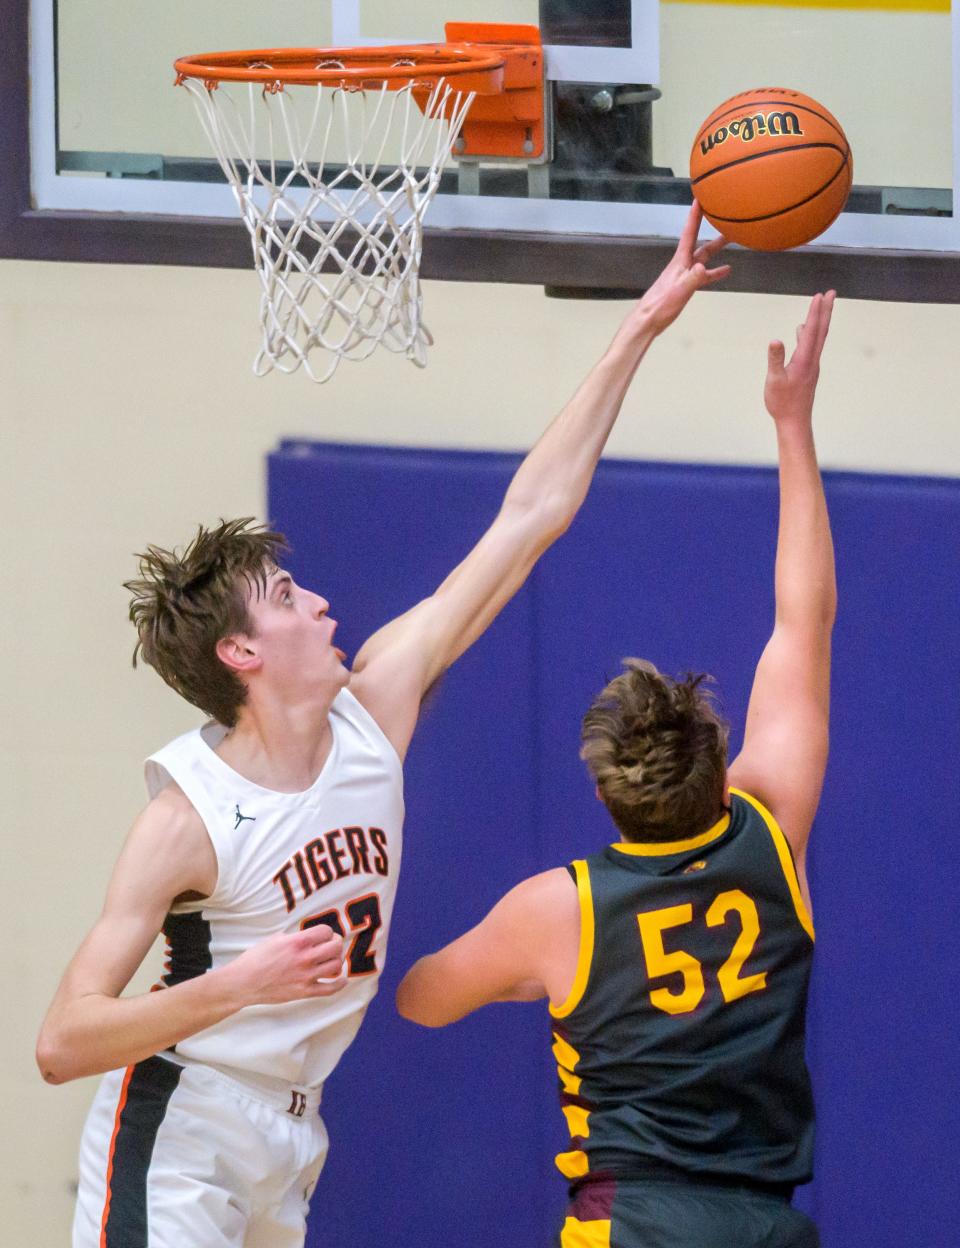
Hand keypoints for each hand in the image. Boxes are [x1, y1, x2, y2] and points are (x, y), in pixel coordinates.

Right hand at [228, 924, 346, 1006]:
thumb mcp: (275, 939)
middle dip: (335, 943)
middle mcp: (305, 958)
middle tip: (330, 946)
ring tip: (332, 961)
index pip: (326, 931)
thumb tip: (307, 937)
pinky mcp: (305, 992)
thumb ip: (295, 937)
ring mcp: (306, 976)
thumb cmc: (256, 959)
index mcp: (297, 942)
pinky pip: (330, 989)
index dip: (326, 932)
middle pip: (336, 946)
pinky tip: (341, 979)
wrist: (244, 982)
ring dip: (337, 961)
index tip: (322, 936)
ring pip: (336, 965)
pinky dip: (340, 983)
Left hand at [630, 202, 729, 336]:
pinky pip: (704, 275)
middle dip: (712, 228)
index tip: (700, 198)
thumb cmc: (661, 305)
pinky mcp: (685, 286)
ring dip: (717, 249)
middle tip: (725, 215)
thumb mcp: (680, 291)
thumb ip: (693, 279)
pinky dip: (714, 272)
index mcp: (680, 261)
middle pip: (700, 242)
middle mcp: (682, 264)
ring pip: (704, 257)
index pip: (689, 233)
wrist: (648, 321)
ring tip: (733, 239)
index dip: (695, 215)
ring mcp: (684, 274)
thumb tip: (704, 267)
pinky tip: (726, 270)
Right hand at [765, 291, 835, 424]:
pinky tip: (802, 331)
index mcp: (804, 360)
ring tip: (822, 305)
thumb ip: (775, 359)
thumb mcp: (774, 381)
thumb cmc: (783, 403)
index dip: (814, 312)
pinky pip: (812, 345)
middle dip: (825, 310)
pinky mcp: (808, 369)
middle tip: (831, 293)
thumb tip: (775, 340)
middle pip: (821, 330)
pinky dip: (810, 333)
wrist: (795, 421)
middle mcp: (812, 360)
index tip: (819, 296)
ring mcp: (812, 364)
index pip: (811, 331)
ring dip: (820, 320)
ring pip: (818, 337)